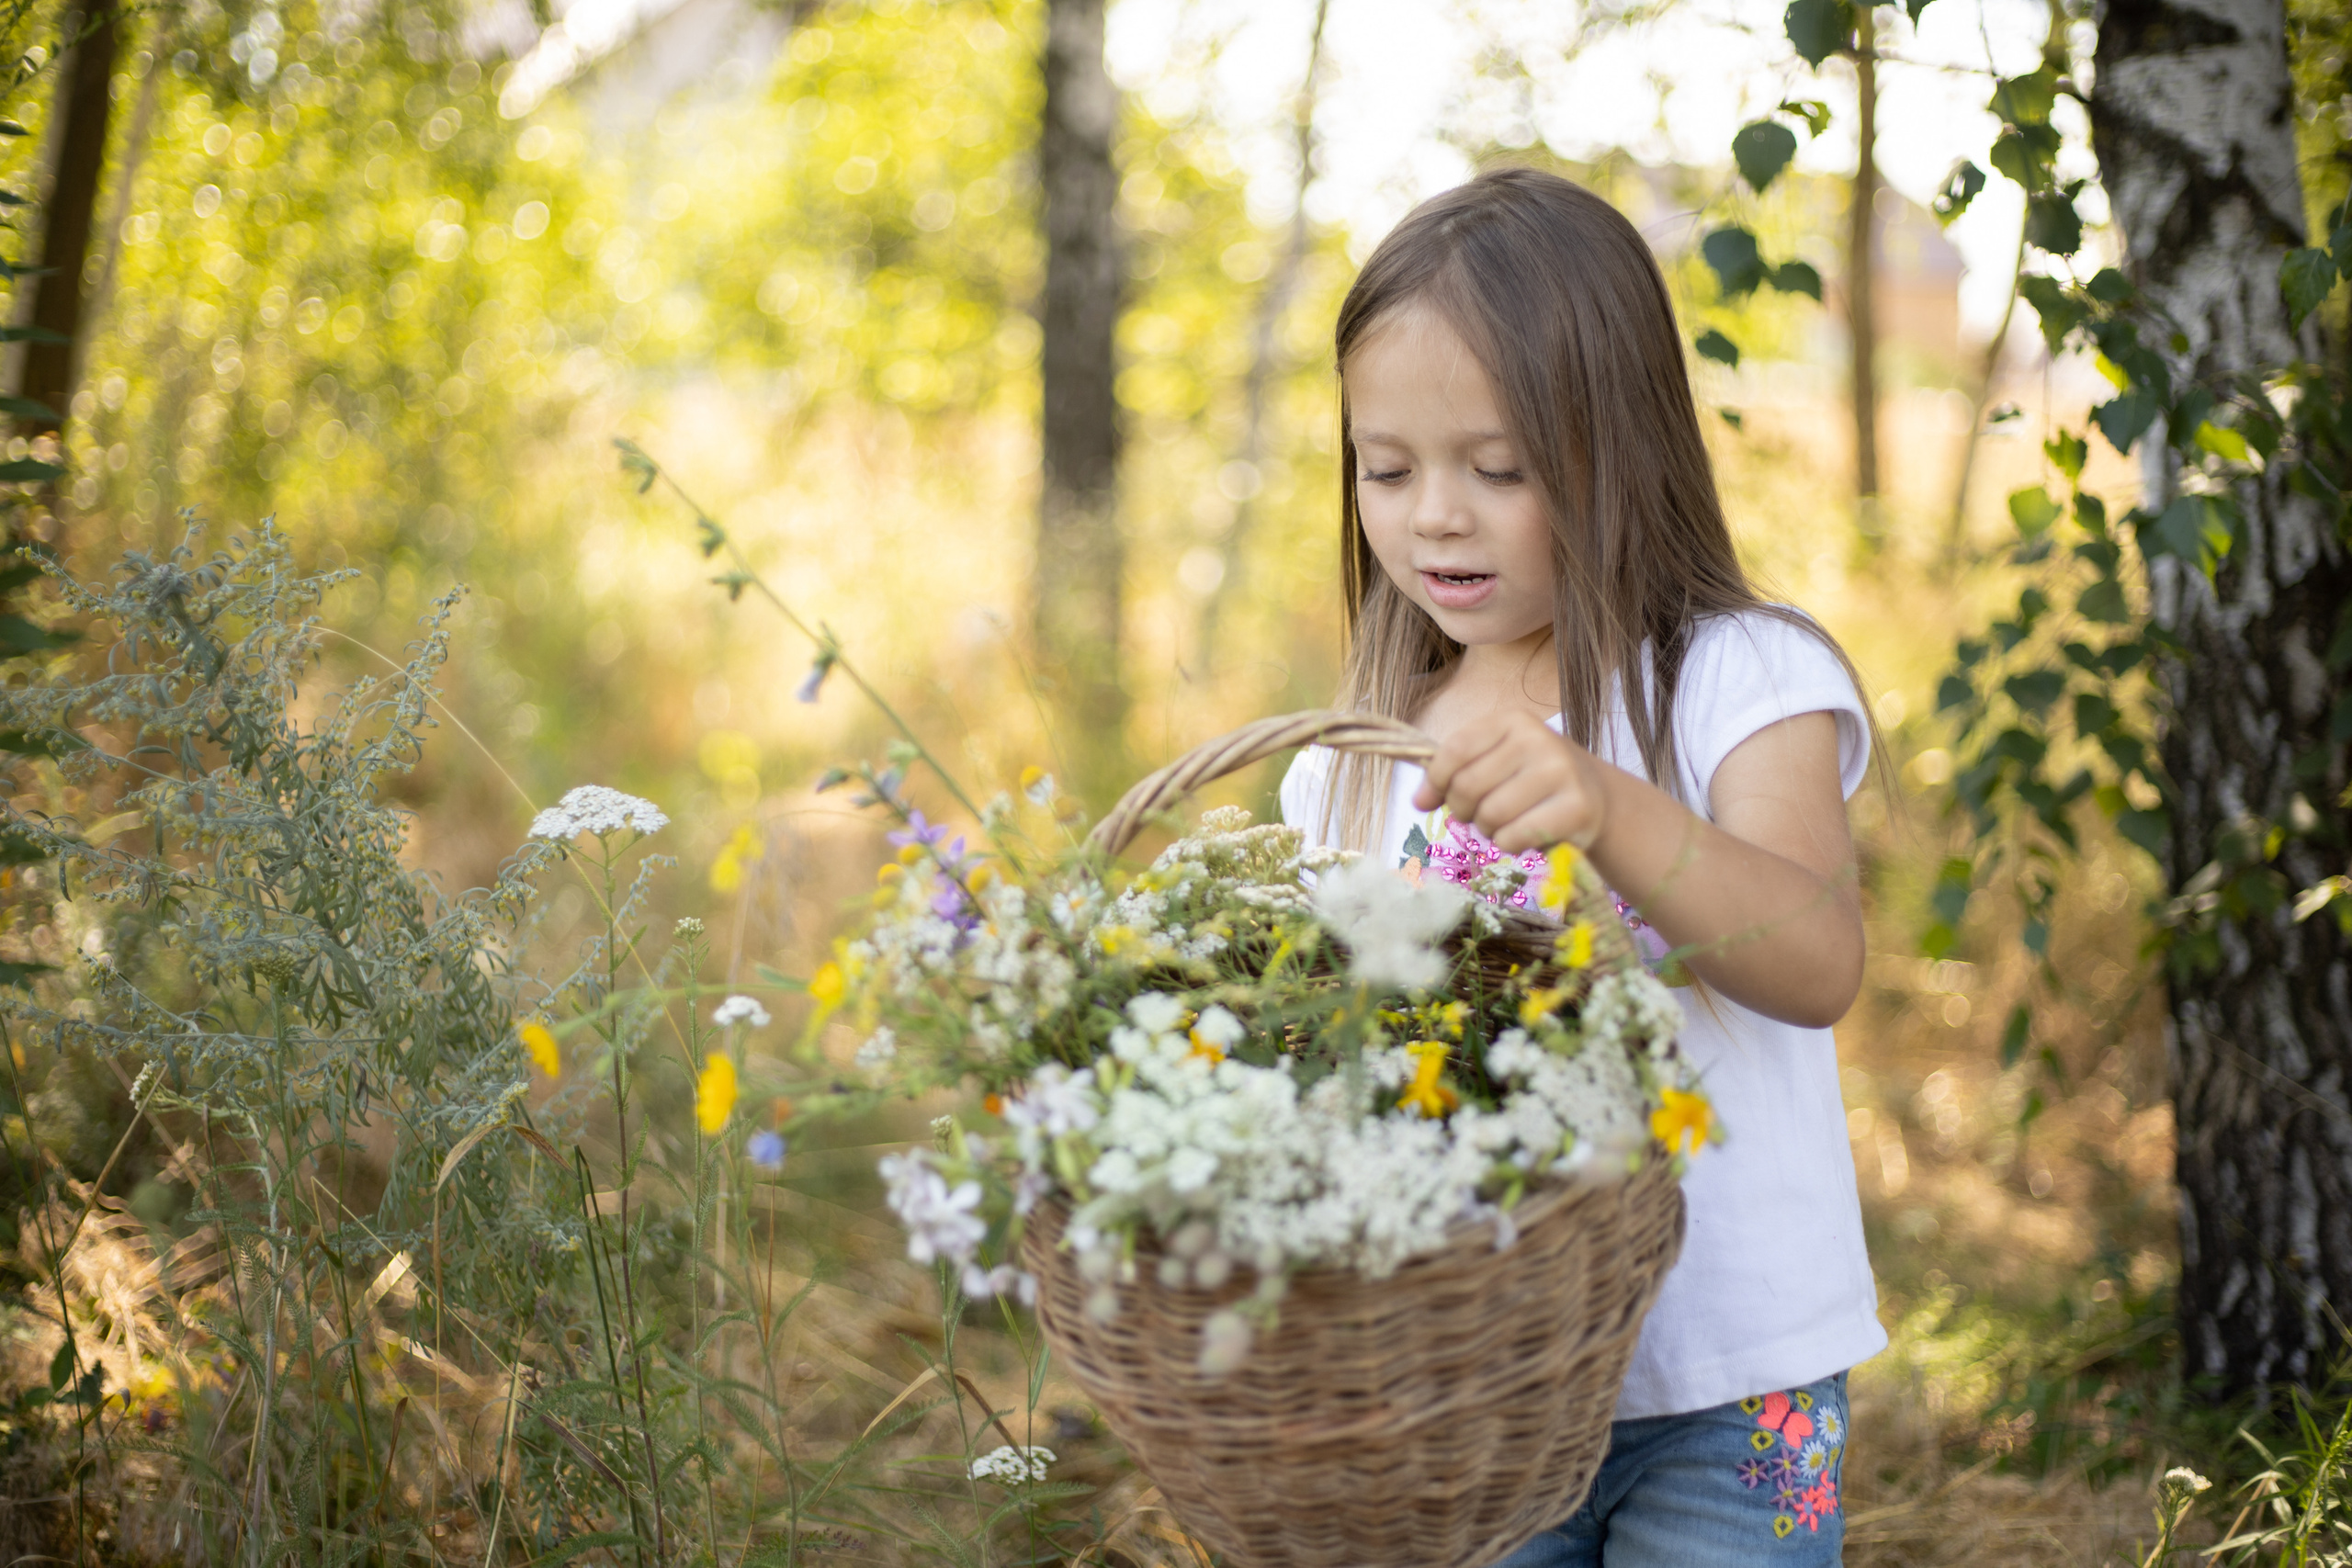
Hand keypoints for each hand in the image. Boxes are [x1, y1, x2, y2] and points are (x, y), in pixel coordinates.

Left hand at [1412, 711, 1610, 853]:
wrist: (1595, 797)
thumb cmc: (1530, 780)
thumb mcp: (1493, 763)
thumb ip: (1451, 774)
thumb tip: (1418, 800)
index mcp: (1513, 720)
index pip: (1455, 750)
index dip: (1435, 780)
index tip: (1431, 798)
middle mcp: (1538, 739)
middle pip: (1468, 785)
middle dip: (1463, 810)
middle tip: (1479, 814)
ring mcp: (1561, 772)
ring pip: (1490, 814)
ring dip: (1488, 829)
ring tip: (1504, 823)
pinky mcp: (1576, 807)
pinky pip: (1515, 836)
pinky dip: (1509, 844)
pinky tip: (1524, 834)